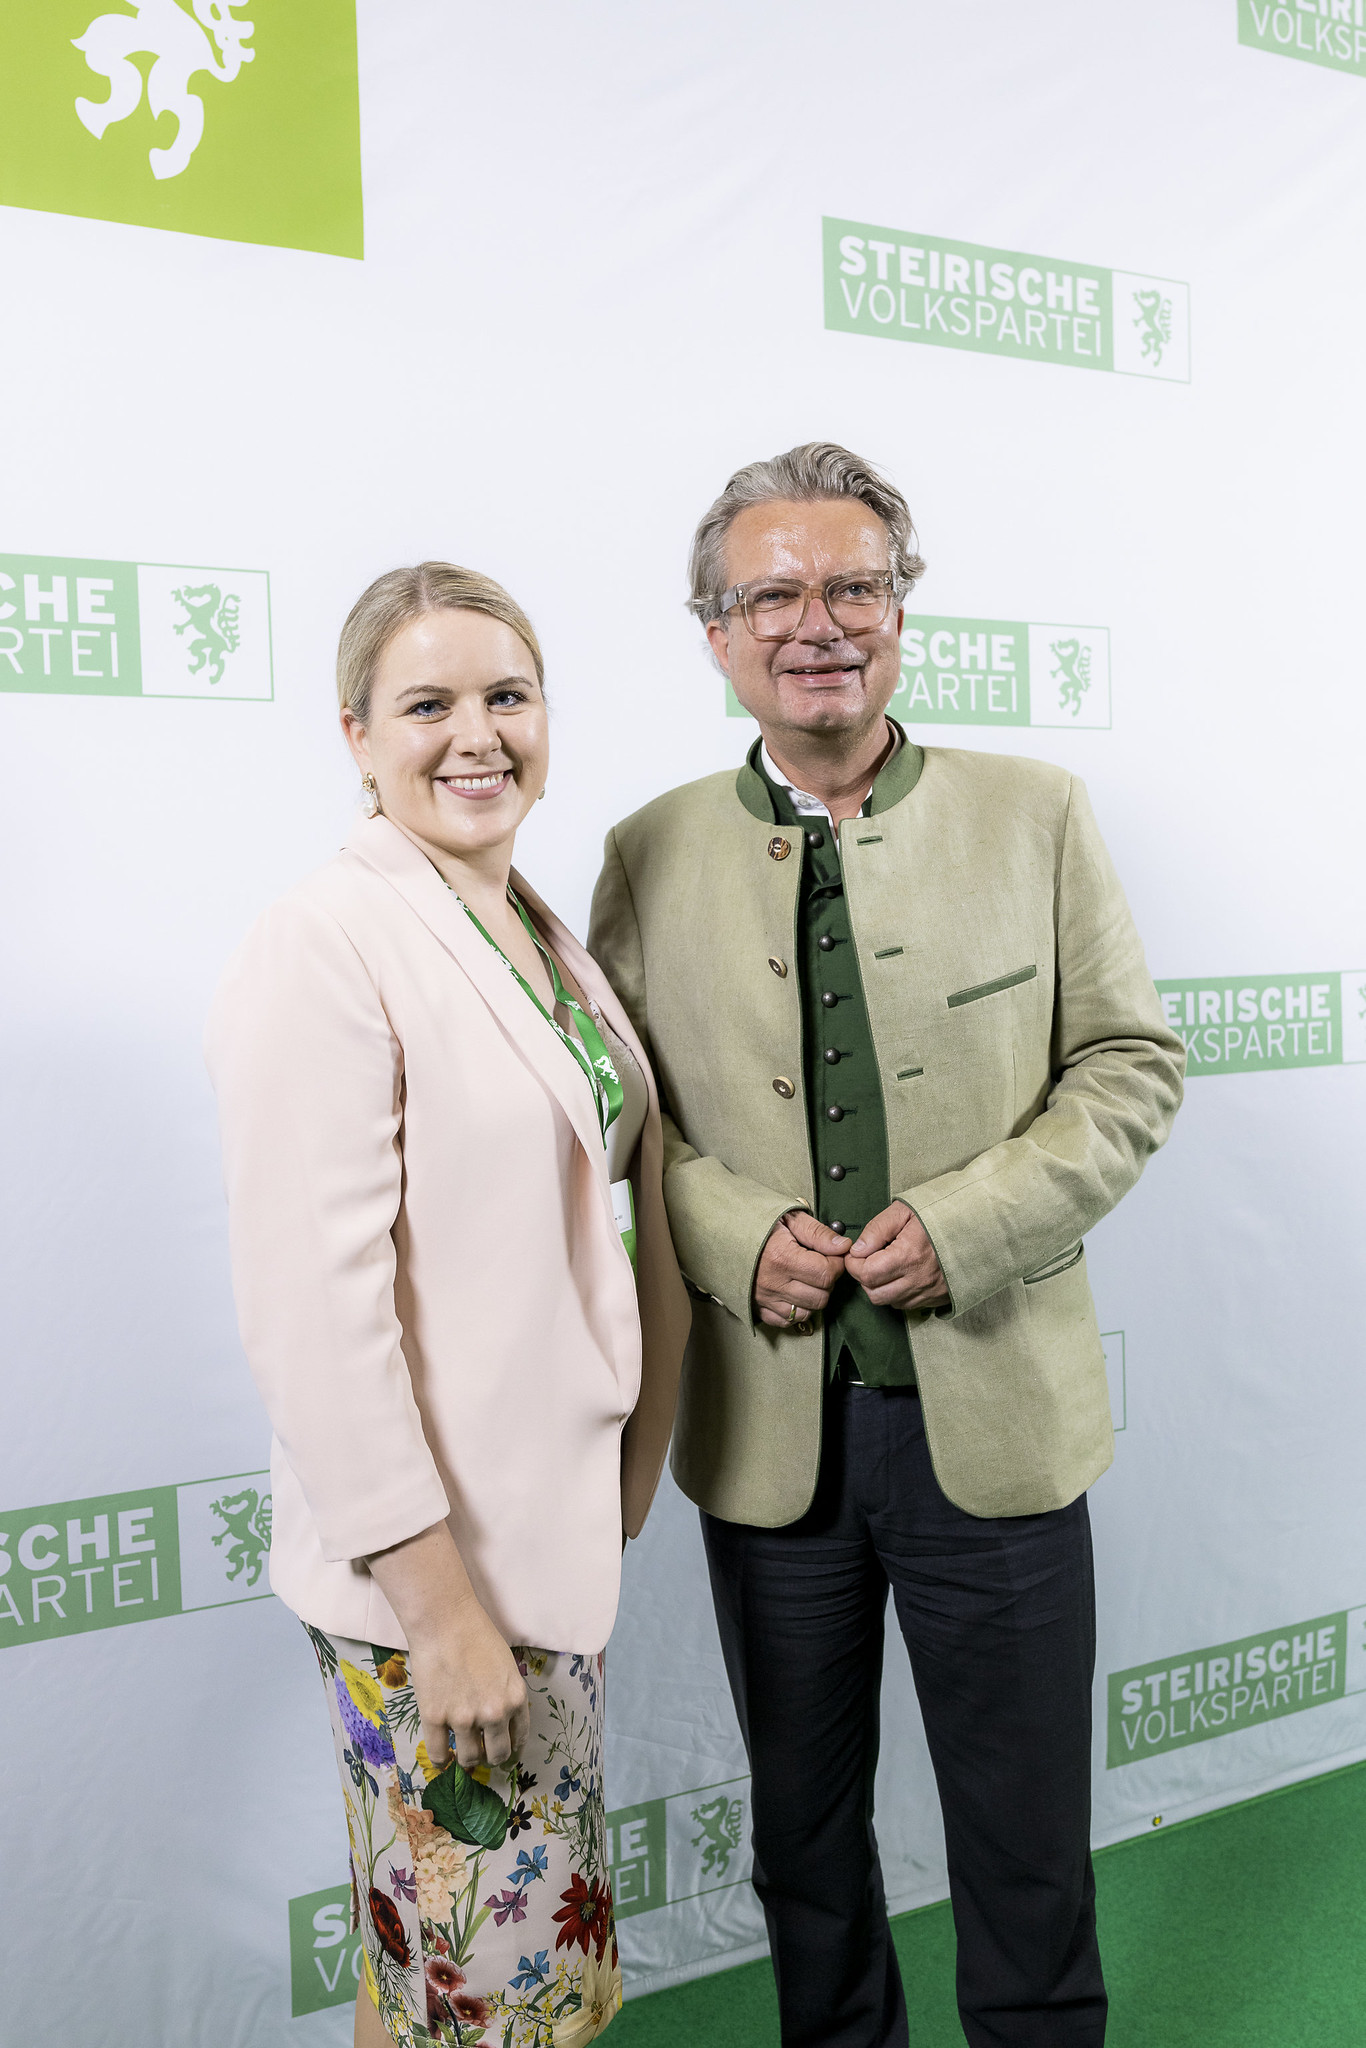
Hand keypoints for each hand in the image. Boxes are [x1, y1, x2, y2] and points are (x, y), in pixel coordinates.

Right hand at [366, 1522, 529, 1769]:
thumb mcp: (507, 1666)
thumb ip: (507, 1695)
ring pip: (468, 1758)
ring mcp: (463, 1718)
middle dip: (491, 1757)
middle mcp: (494, 1714)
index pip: (519, 1738)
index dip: (511, 1748)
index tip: (505, 1751)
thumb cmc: (477, 1635)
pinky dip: (441, 1760)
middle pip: (496, 1755)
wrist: (445, 1621)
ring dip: (466, 1759)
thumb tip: (502, 1721)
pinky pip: (439, 1754)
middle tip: (483, 1754)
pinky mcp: (435, 1718)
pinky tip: (442, 1757)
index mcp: (516, 1699)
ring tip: (462, 1754)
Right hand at [754, 1209, 850, 1327]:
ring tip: (806, 1279)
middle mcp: (773, 1283)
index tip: (832, 1256)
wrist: (720, 1230)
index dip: (837, 1264)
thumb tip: (843, 1246)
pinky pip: (786, 1321)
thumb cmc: (755, 1222)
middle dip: (827, 1282)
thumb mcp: (788, 1218)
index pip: (827, 1274)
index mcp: (782, 1258)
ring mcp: (764, 1298)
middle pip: (820, 1297)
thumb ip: (818, 1233)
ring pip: (806, 1312)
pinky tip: (793, 1292)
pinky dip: (794, 1310)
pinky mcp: (757, 1307)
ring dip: (812, 1297)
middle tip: (820, 1265)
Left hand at [845, 1200, 949, 1311]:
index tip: (856, 1253)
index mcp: (909, 1255)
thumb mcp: (904, 1211)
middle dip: (865, 1277)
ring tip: (887, 1266)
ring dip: (881, 1287)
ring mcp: (930, 1291)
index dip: (854, 1264)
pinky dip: (898, 1293)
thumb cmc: (940, 1214)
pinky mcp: (938, 1298)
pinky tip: (903, 1274)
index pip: (866, 1274)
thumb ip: (877, 1229)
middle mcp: (919, 1279)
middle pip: (875, 1293)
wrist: (977, 1225)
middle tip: (870, 1259)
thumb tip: (858, 1249)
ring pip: (890, 1302)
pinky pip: (908, 1304)